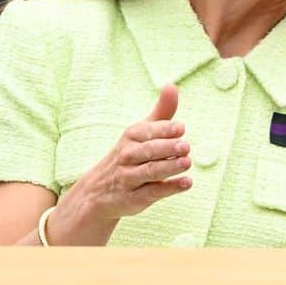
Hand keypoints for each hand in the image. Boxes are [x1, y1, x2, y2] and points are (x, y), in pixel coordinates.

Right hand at [49, 85, 192, 242]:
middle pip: (149, 151)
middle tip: (186, 146)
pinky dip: (169, 188)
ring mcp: (129, 178)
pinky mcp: (133, 199)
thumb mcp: (143, 131)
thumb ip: (162, 111)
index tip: (180, 128)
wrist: (98, 190)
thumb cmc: (130, 153)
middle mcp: (127, 156)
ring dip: (169, 167)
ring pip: (150, 172)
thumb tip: (172, 85)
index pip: (148, 131)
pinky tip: (187, 184)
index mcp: (131, 137)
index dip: (165, 130)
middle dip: (167, 148)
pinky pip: (152, 193)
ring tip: (187, 163)